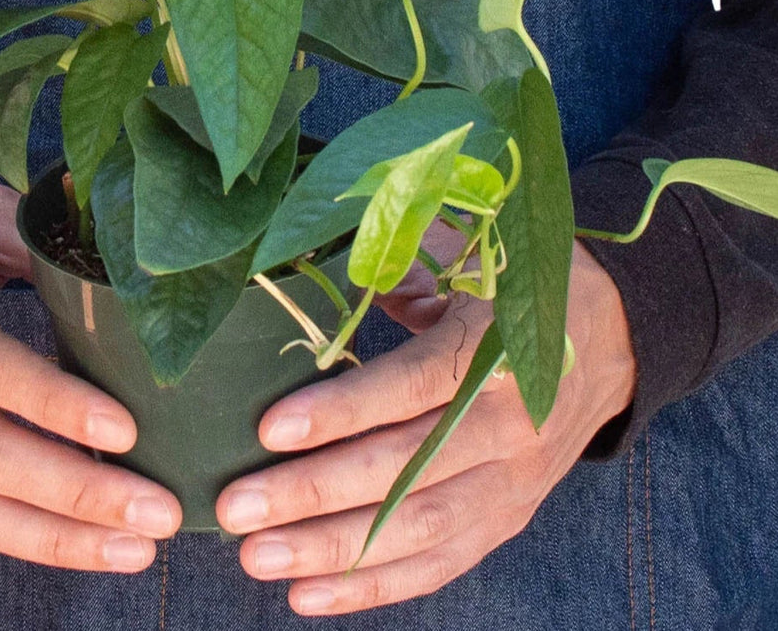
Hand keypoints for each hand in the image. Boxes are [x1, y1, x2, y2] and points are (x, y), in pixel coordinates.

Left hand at [216, 221, 635, 615]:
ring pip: (417, 529)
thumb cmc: (525, 287)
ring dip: (333, 552)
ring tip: (257, 559)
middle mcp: (509, 426)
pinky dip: (376, 586)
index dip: (343, 411)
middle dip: (314, 494)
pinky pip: (442, 562)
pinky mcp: (509, 517)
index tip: (271, 430)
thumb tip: (342, 278)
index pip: (413, 389)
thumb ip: (410, 267)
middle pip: (405, 471)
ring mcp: (512, 481)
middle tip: (237, 510)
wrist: (615, 340)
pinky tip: (310, 595)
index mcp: (498, 352)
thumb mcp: (477, 257)